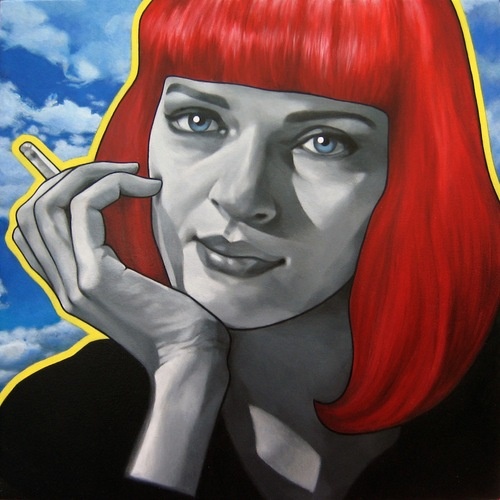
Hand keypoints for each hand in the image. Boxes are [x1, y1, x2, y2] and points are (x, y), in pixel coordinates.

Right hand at [14, 158, 228, 374]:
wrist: (187, 353)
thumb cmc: (173, 317)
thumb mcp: (135, 282)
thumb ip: (116, 257)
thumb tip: (122, 213)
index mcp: (66, 286)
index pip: (30, 230)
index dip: (56, 193)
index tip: (100, 181)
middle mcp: (60, 284)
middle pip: (32, 210)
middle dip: (70, 176)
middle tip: (117, 167)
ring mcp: (72, 281)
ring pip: (49, 204)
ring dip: (88, 174)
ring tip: (131, 170)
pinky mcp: (95, 276)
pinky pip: (84, 210)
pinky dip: (110, 186)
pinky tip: (145, 187)